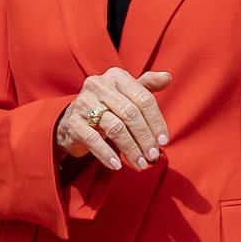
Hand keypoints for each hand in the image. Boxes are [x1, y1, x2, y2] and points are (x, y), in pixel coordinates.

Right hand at [54, 68, 172, 170]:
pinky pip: (93, 140)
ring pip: (115, 128)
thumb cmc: (108, 106)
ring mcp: (83, 103)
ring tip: (140, 164)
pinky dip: (107, 154)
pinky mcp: (73, 122)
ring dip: (130, 149)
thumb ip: (147, 86)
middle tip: (153, 156)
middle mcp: (98, 85)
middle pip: (130, 113)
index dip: (156, 122)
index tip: (163, 142)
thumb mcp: (127, 94)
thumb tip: (167, 77)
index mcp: (116, 76)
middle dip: (145, 138)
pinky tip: (117, 165)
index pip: (143, 99)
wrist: (73, 120)